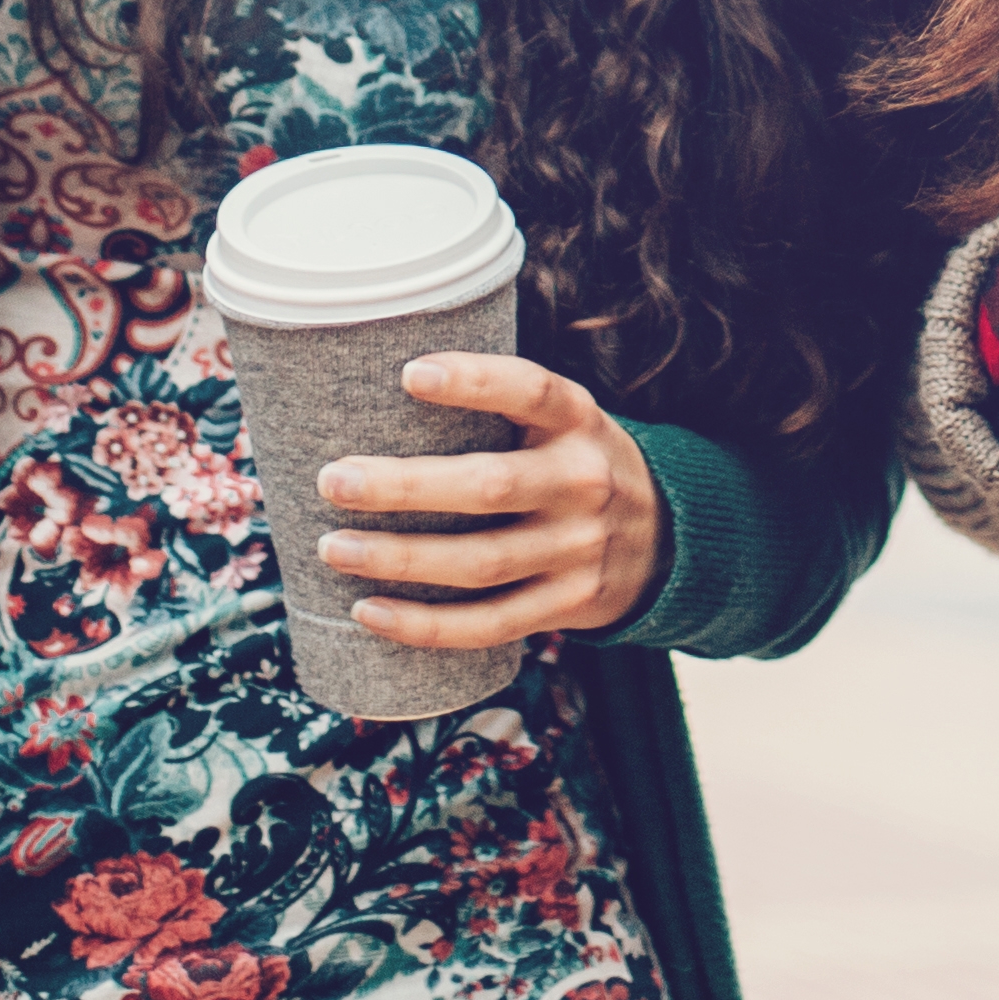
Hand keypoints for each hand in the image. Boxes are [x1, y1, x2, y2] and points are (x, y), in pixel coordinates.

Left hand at [317, 354, 670, 644]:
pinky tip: (369, 612)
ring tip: (334, 547)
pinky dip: (424, 625)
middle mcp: (584, 483)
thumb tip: (375, 385)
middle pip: (488, 486)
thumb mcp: (563, 421)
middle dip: (404, 486)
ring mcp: (579, 550)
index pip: (532, 391)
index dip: (475, 381)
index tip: (411, 374)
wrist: (664, 541)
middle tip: (335, 480)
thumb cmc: (573, 464)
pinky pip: (488, 624)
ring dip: (399, 558)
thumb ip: (500, 407)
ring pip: (480, 563)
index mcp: (579, 421)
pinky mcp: (566, 605)